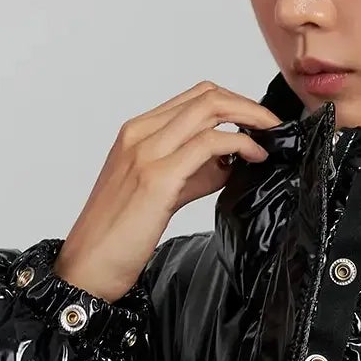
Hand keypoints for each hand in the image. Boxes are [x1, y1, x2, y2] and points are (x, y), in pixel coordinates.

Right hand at [54, 81, 282, 301]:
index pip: (194, 98)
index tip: (258, 125)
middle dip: (249, 107)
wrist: (87, 265)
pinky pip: (209, 143)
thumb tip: (232, 159)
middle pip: (206, 95)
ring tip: (269, 141)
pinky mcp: (158, 177)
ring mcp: (147, 152)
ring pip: (210, 109)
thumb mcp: (160, 191)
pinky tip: (254, 159)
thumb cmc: (119, 235)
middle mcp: (140, 134)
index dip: (234, 105)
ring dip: (250, 120)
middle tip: (273, 128)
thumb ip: (193, 170)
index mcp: (137, 133)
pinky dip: (239, 144)